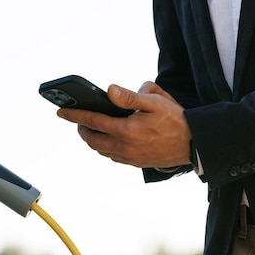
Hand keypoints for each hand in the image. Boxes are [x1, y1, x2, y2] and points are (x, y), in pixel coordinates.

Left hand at [57, 81, 191, 167]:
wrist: (194, 145)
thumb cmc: (176, 120)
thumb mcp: (155, 101)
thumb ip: (130, 97)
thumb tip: (109, 91)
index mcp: (127, 130)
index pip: (92, 121)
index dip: (74, 115)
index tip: (61, 111)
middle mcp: (125, 147)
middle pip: (92, 139)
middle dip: (82, 129)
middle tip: (79, 119)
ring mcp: (129, 157)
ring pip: (101, 150)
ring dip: (93, 139)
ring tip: (92, 127)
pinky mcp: (136, 163)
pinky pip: (112, 156)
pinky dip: (105, 147)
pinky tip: (109, 138)